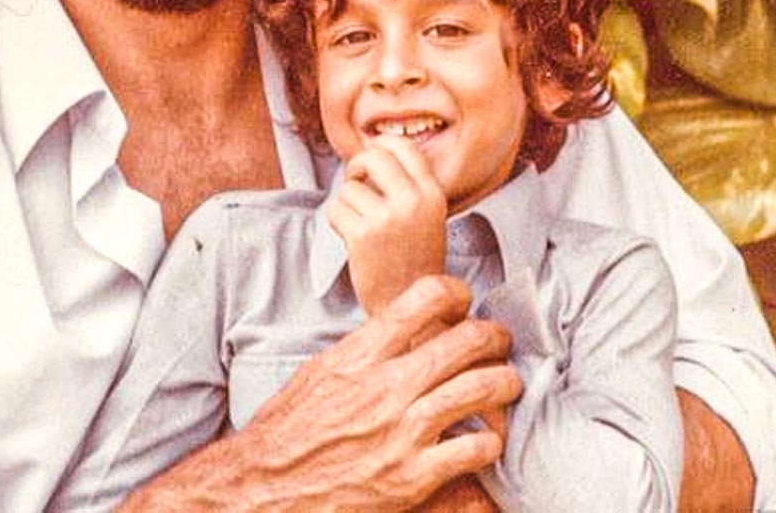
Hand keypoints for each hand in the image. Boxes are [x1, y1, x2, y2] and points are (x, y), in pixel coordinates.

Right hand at [228, 275, 521, 509]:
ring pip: (481, 388)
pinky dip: (492, 440)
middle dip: (493, 335)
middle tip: (499, 339)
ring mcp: (404, 430)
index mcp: (362, 353)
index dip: (455, 292)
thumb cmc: (289, 428)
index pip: (424, 298)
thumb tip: (397, 330)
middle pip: (466, 340)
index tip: (463, 300)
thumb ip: (364, 349)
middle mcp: (387, 385)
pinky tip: (489, 438)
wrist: (267, 484)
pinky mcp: (414, 476)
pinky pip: (475, 449)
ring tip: (508, 382)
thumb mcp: (321, 370)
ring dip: (505, 381)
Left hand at [329, 138, 447, 314]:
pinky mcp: (362, 236)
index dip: (381, 145)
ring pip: (349, 187)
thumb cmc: (414, 258)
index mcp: (432, 194)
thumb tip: (374, 152)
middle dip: (357, 165)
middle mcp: (413, 202)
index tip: (372, 155)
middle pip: (373, 156)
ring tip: (360, 222)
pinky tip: (350, 236)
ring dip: (347, 203)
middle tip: (356, 181)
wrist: (410, 304)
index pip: (404, 146)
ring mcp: (387, 219)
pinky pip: (335, 209)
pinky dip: (336, 221)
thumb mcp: (426, 215)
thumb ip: (408, 184)